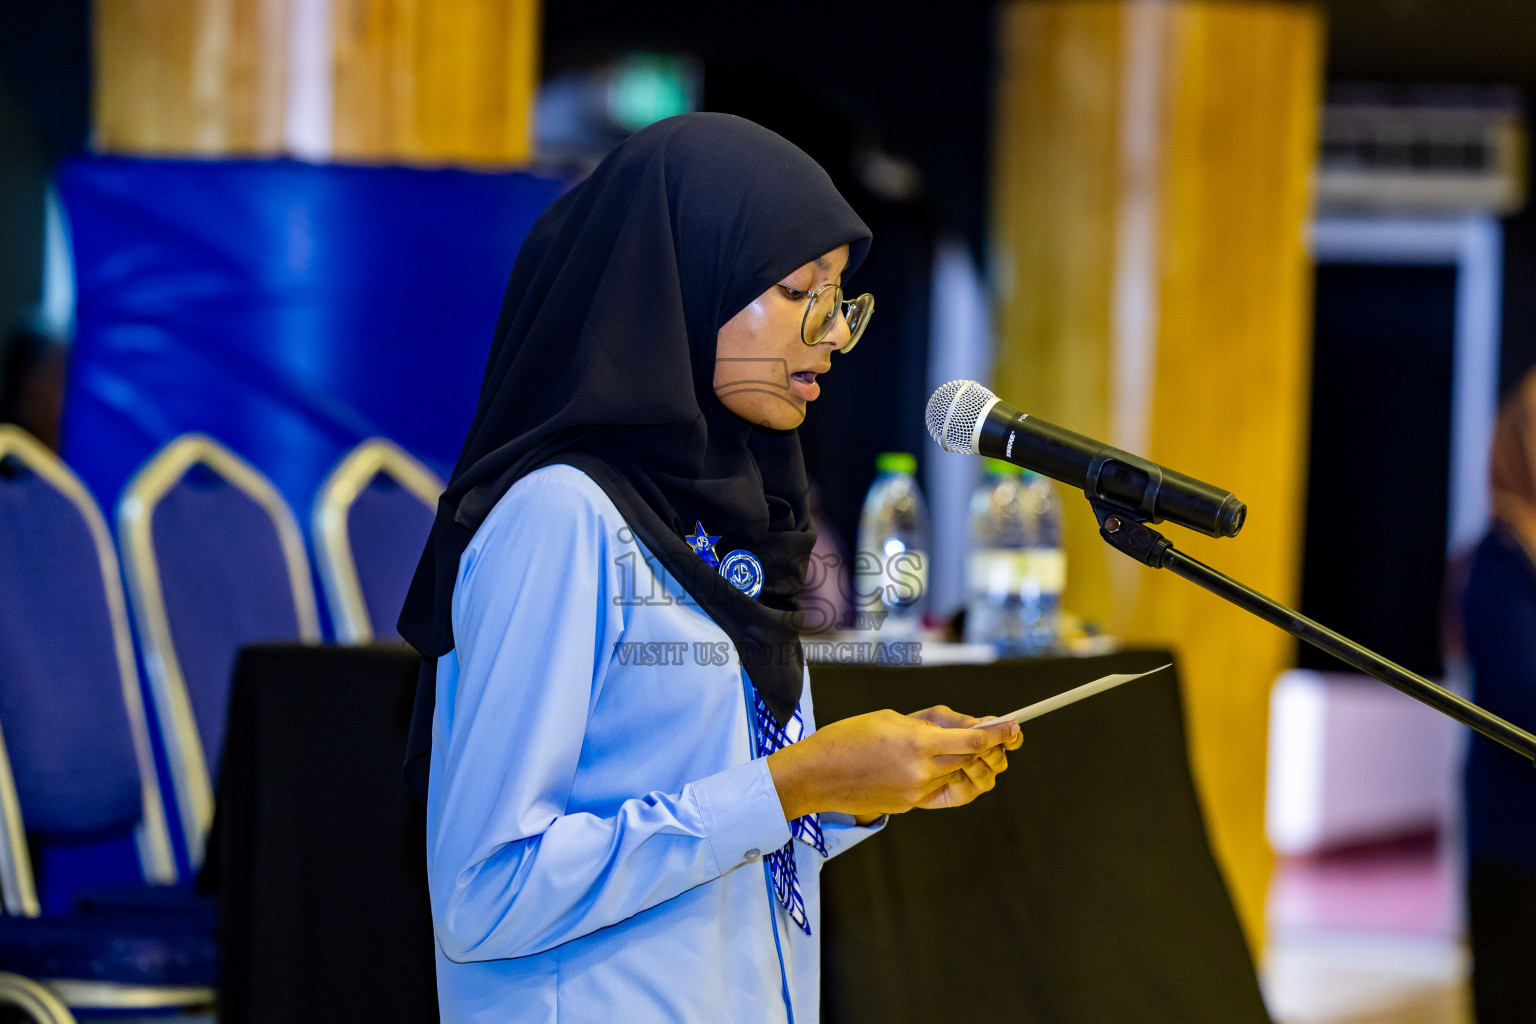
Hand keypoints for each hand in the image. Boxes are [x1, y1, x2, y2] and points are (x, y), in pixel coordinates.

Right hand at [766, 706, 1019, 821]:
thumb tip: (970, 725)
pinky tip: (957, 766)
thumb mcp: (893, 717)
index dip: (1000, 733)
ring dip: (980, 765)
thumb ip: (934, 722)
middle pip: (975, 760)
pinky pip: (947, 792)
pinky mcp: (911, 805)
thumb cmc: (849, 737)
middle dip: (995, 748)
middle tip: (1003, 736)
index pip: (975, 739)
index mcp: (918, 743)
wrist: (815, 776)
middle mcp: (923, 772)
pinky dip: (958, 778)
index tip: (1016, 726)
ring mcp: (917, 793)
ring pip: (966, 779)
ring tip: (980, 751)